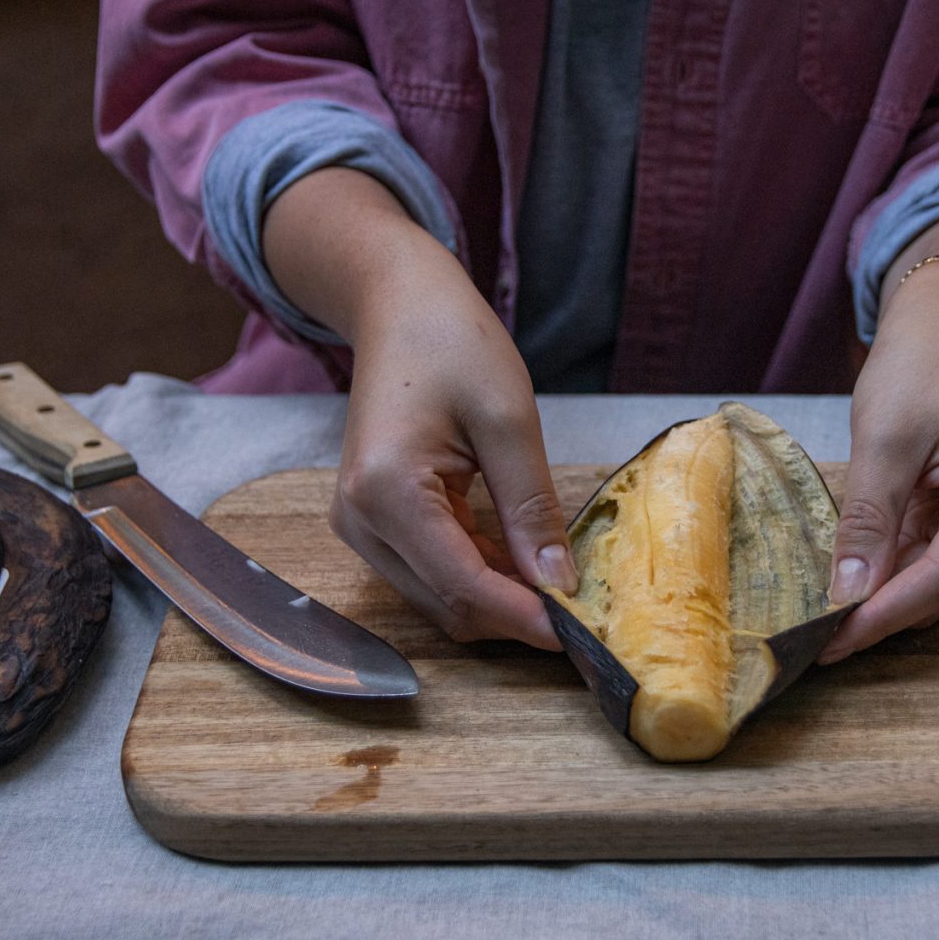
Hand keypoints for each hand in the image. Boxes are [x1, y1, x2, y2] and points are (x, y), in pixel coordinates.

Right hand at [263, 168, 575, 648]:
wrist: (398, 305)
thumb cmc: (451, 342)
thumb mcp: (509, 420)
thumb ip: (531, 509)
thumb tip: (558, 585)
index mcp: (387, 491)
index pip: (463, 586)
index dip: (524, 617)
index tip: (579, 634)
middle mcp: (359, 520)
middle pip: (447, 605)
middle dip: (514, 615)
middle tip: (580, 608)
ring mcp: (359, 526)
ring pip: (439, 598)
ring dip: (499, 599)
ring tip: (557, 580)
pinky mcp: (370, 522)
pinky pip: (431, 572)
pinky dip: (479, 575)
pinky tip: (520, 557)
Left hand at [820, 215, 938, 661]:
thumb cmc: (918, 370)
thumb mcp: (882, 443)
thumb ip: (868, 521)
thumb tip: (849, 596)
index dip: (884, 614)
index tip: (830, 645)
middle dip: (884, 610)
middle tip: (818, 641)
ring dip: (891, 595)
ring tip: (829, 614)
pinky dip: (901, 572)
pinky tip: (859, 580)